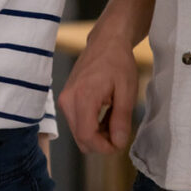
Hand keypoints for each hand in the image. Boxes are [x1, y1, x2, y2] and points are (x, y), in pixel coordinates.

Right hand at [58, 34, 138, 153]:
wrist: (106, 42)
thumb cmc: (118, 62)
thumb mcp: (126, 91)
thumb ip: (121, 119)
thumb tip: (118, 143)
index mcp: (82, 97)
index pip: (87, 137)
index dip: (104, 148)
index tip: (120, 145)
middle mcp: (67, 100)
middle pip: (80, 138)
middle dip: (101, 143)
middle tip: (120, 132)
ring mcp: (64, 99)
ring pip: (78, 133)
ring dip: (97, 134)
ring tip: (115, 120)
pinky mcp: (65, 99)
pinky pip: (76, 122)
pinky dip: (91, 125)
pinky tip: (105, 115)